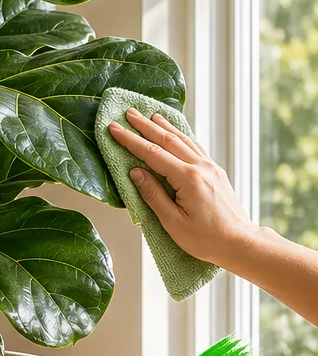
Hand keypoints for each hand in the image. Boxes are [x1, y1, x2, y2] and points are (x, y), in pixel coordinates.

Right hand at [105, 107, 262, 268]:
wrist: (241, 243)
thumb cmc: (207, 239)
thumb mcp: (173, 222)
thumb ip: (153, 194)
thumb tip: (135, 172)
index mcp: (188, 179)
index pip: (153, 153)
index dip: (131, 140)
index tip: (115, 128)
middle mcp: (201, 168)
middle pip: (168, 140)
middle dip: (146, 125)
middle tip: (129, 112)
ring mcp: (211, 168)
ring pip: (184, 140)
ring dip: (164, 126)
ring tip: (150, 115)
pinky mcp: (216, 172)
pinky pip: (195, 147)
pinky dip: (182, 136)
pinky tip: (176, 132)